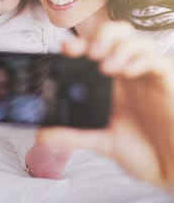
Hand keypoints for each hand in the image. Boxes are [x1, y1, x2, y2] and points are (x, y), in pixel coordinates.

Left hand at [36, 21, 173, 192]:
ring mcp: (147, 75)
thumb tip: (41, 135)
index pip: (93, 49)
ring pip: (137, 40)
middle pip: (116, 34)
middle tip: (89, 53)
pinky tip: (127, 72)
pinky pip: (157, 60)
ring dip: (119, 47)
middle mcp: (127, 72)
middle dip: (100, 36)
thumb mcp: (101, 141)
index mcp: (109, 80)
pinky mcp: (166, 81)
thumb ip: (72, 136)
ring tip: (107, 66)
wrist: (169, 168)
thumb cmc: (141, 150)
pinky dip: (141, 60)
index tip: (65, 49)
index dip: (79, 43)